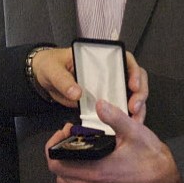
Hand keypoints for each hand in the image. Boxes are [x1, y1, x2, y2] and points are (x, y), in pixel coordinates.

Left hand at [32, 48, 148, 118]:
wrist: (43, 78)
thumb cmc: (51, 66)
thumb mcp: (54, 70)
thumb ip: (64, 80)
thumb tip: (77, 93)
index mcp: (100, 57)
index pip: (125, 59)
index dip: (134, 71)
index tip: (133, 85)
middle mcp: (108, 70)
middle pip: (134, 77)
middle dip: (140, 92)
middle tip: (134, 107)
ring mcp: (107, 86)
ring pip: (130, 94)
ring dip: (136, 106)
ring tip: (134, 118)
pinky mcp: (103, 101)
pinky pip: (119, 107)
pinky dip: (125, 116)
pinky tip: (127, 125)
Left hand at [45, 100, 182, 182]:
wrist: (168, 178)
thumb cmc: (150, 154)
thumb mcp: (134, 130)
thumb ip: (114, 116)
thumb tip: (98, 104)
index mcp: (96, 173)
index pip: (56, 164)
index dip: (54, 146)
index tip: (65, 133)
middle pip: (59, 175)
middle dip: (61, 155)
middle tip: (73, 140)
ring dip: (68, 171)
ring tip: (79, 155)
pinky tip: (86, 171)